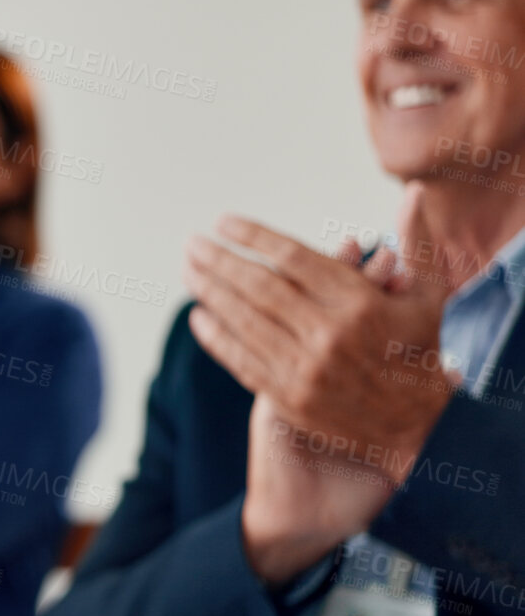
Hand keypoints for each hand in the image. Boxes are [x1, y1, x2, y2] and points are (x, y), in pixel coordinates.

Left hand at [186, 185, 456, 579]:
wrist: (419, 425)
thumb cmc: (418, 349)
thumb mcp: (426, 293)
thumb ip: (415, 240)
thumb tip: (413, 191)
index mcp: (358, 302)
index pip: (292, 258)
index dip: (253, 237)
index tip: (222, 222)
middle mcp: (329, 333)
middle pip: (259, 287)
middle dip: (219, 261)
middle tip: (192, 244)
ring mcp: (306, 368)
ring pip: (245, 322)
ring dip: (210, 293)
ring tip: (188, 271)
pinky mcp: (290, 397)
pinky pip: (243, 361)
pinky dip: (217, 338)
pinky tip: (198, 317)